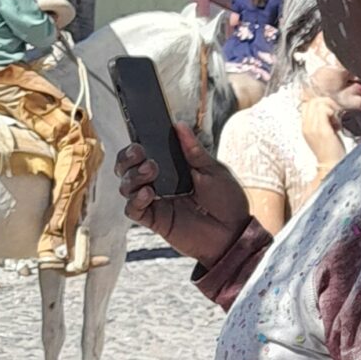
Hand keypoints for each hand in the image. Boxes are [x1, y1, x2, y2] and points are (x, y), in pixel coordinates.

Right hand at [114, 125, 248, 264]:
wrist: (234, 233)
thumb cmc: (228, 202)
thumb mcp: (213, 171)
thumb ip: (193, 151)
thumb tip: (179, 126)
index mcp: (172, 170)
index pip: (143, 155)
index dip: (134, 148)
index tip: (140, 142)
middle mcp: (159, 184)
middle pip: (127, 169)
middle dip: (127, 159)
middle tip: (141, 154)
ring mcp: (156, 203)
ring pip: (126, 187)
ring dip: (133, 176)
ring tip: (151, 171)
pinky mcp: (155, 221)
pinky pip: (133, 210)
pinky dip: (135, 200)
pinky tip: (147, 193)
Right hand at [298, 87, 348, 170]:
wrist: (331, 166)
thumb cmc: (331, 152)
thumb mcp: (323, 133)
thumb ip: (323, 121)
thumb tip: (330, 109)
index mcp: (305, 127)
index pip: (308, 103)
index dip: (320, 103)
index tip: (331, 111)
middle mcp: (306, 126)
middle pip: (312, 101)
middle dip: (326, 102)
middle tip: (335, 114)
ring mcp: (312, 128)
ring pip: (317, 102)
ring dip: (330, 106)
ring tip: (336, 119)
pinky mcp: (321, 130)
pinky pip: (323, 110)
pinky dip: (333, 111)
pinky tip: (337, 123)